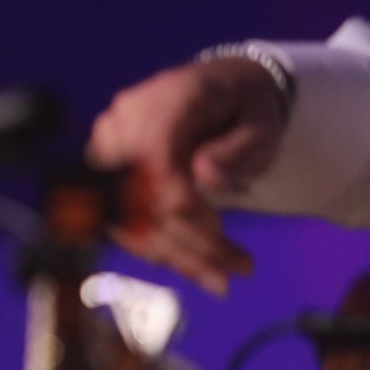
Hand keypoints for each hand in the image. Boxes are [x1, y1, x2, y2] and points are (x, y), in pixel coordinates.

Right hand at [86, 57, 284, 293]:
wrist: (222, 91)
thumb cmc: (247, 108)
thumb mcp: (263, 125)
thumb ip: (238, 149)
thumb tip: (204, 176)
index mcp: (167, 99)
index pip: (155, 156)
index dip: (179, 200)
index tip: (218, 231)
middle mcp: (125, 120)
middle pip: (138, 194)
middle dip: (185, 242)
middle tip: (234, 271)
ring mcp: (108, 147)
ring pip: (127, 216)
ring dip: (173, 254)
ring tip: (219, 277)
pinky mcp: (105, 173)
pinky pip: (124, 220)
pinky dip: (158, 248)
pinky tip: (194, 266)